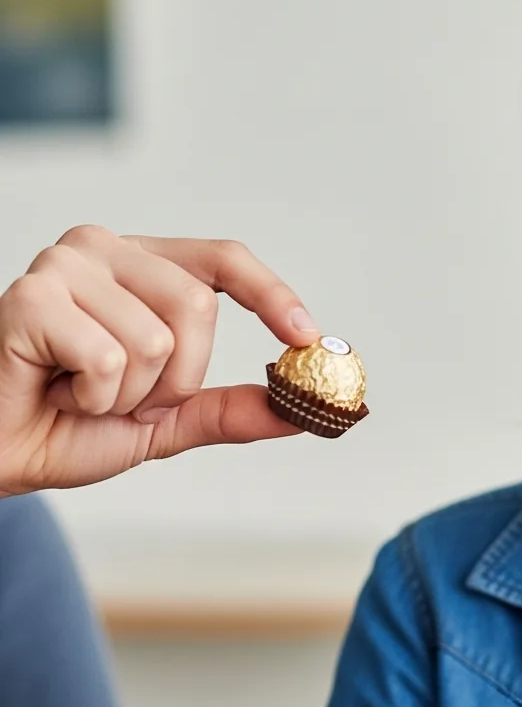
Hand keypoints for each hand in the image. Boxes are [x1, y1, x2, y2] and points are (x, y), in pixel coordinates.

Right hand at [0, 225, 320, 495]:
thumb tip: (303, 411)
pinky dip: (96, 398)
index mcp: (142, 266)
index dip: (271, 295)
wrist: (0, 456)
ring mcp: (64, 267)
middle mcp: (105, 250)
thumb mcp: (169, 418)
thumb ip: (230, 408)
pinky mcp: (31, 298)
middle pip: (198, 306)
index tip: (307, 336)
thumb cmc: (70, 425)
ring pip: (157, 339)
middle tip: (132, 399)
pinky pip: (110, 359)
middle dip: (179, 378)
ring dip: (132, 395)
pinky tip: (57, 392)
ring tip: (85, 394)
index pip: (224, 259)